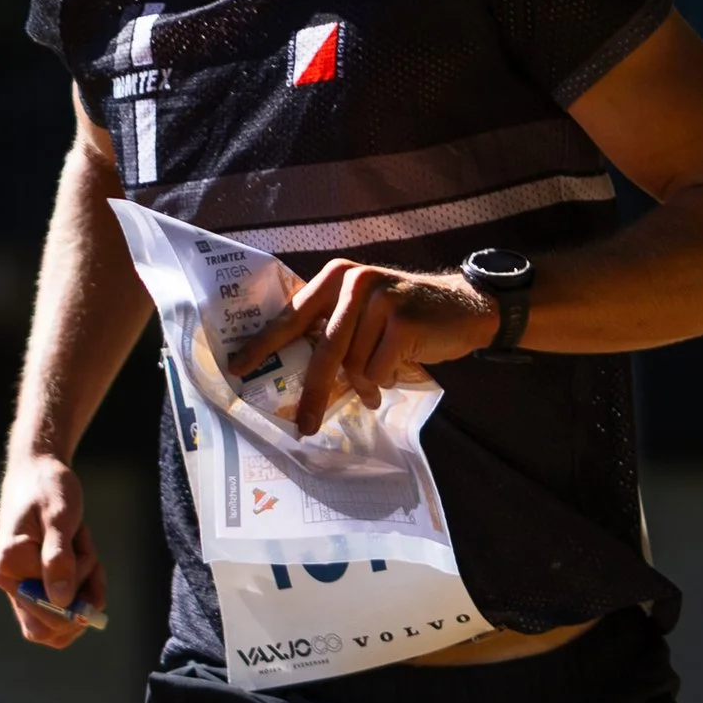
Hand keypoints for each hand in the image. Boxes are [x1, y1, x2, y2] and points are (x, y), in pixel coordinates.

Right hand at [0, 454, 108, 646]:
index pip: (46, 613)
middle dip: (81, 602)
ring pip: (58, 622)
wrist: (37, 470)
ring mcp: (20, 585)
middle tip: (93, 563)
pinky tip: (85, 557)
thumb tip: (61, 602)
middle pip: (48, 630)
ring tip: (84, 550)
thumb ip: (59, 558)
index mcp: (9, 566)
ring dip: (83, 593)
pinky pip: (60, 606)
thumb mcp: (59, 517)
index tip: (92, 562)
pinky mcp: (33, 582)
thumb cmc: (48, 487)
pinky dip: (82, 588)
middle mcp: (10, 582)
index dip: (78, 602)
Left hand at [237, 261, 500, 436]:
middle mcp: (354, 282)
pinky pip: (379, 371)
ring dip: (365, 383)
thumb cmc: (405, 315)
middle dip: (313, 392)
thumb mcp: (364, 308)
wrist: (464, 306)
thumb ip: (333, 326)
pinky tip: (398, 369)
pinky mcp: (403, 321)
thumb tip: (293, 370)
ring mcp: (380, 300)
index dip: (264, 344)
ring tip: (378, 383)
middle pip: (323, 350)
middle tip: (305, 425)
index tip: (238, 368)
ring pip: (354, 365)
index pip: (292, 315)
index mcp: (336, 277)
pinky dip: (386, 380)